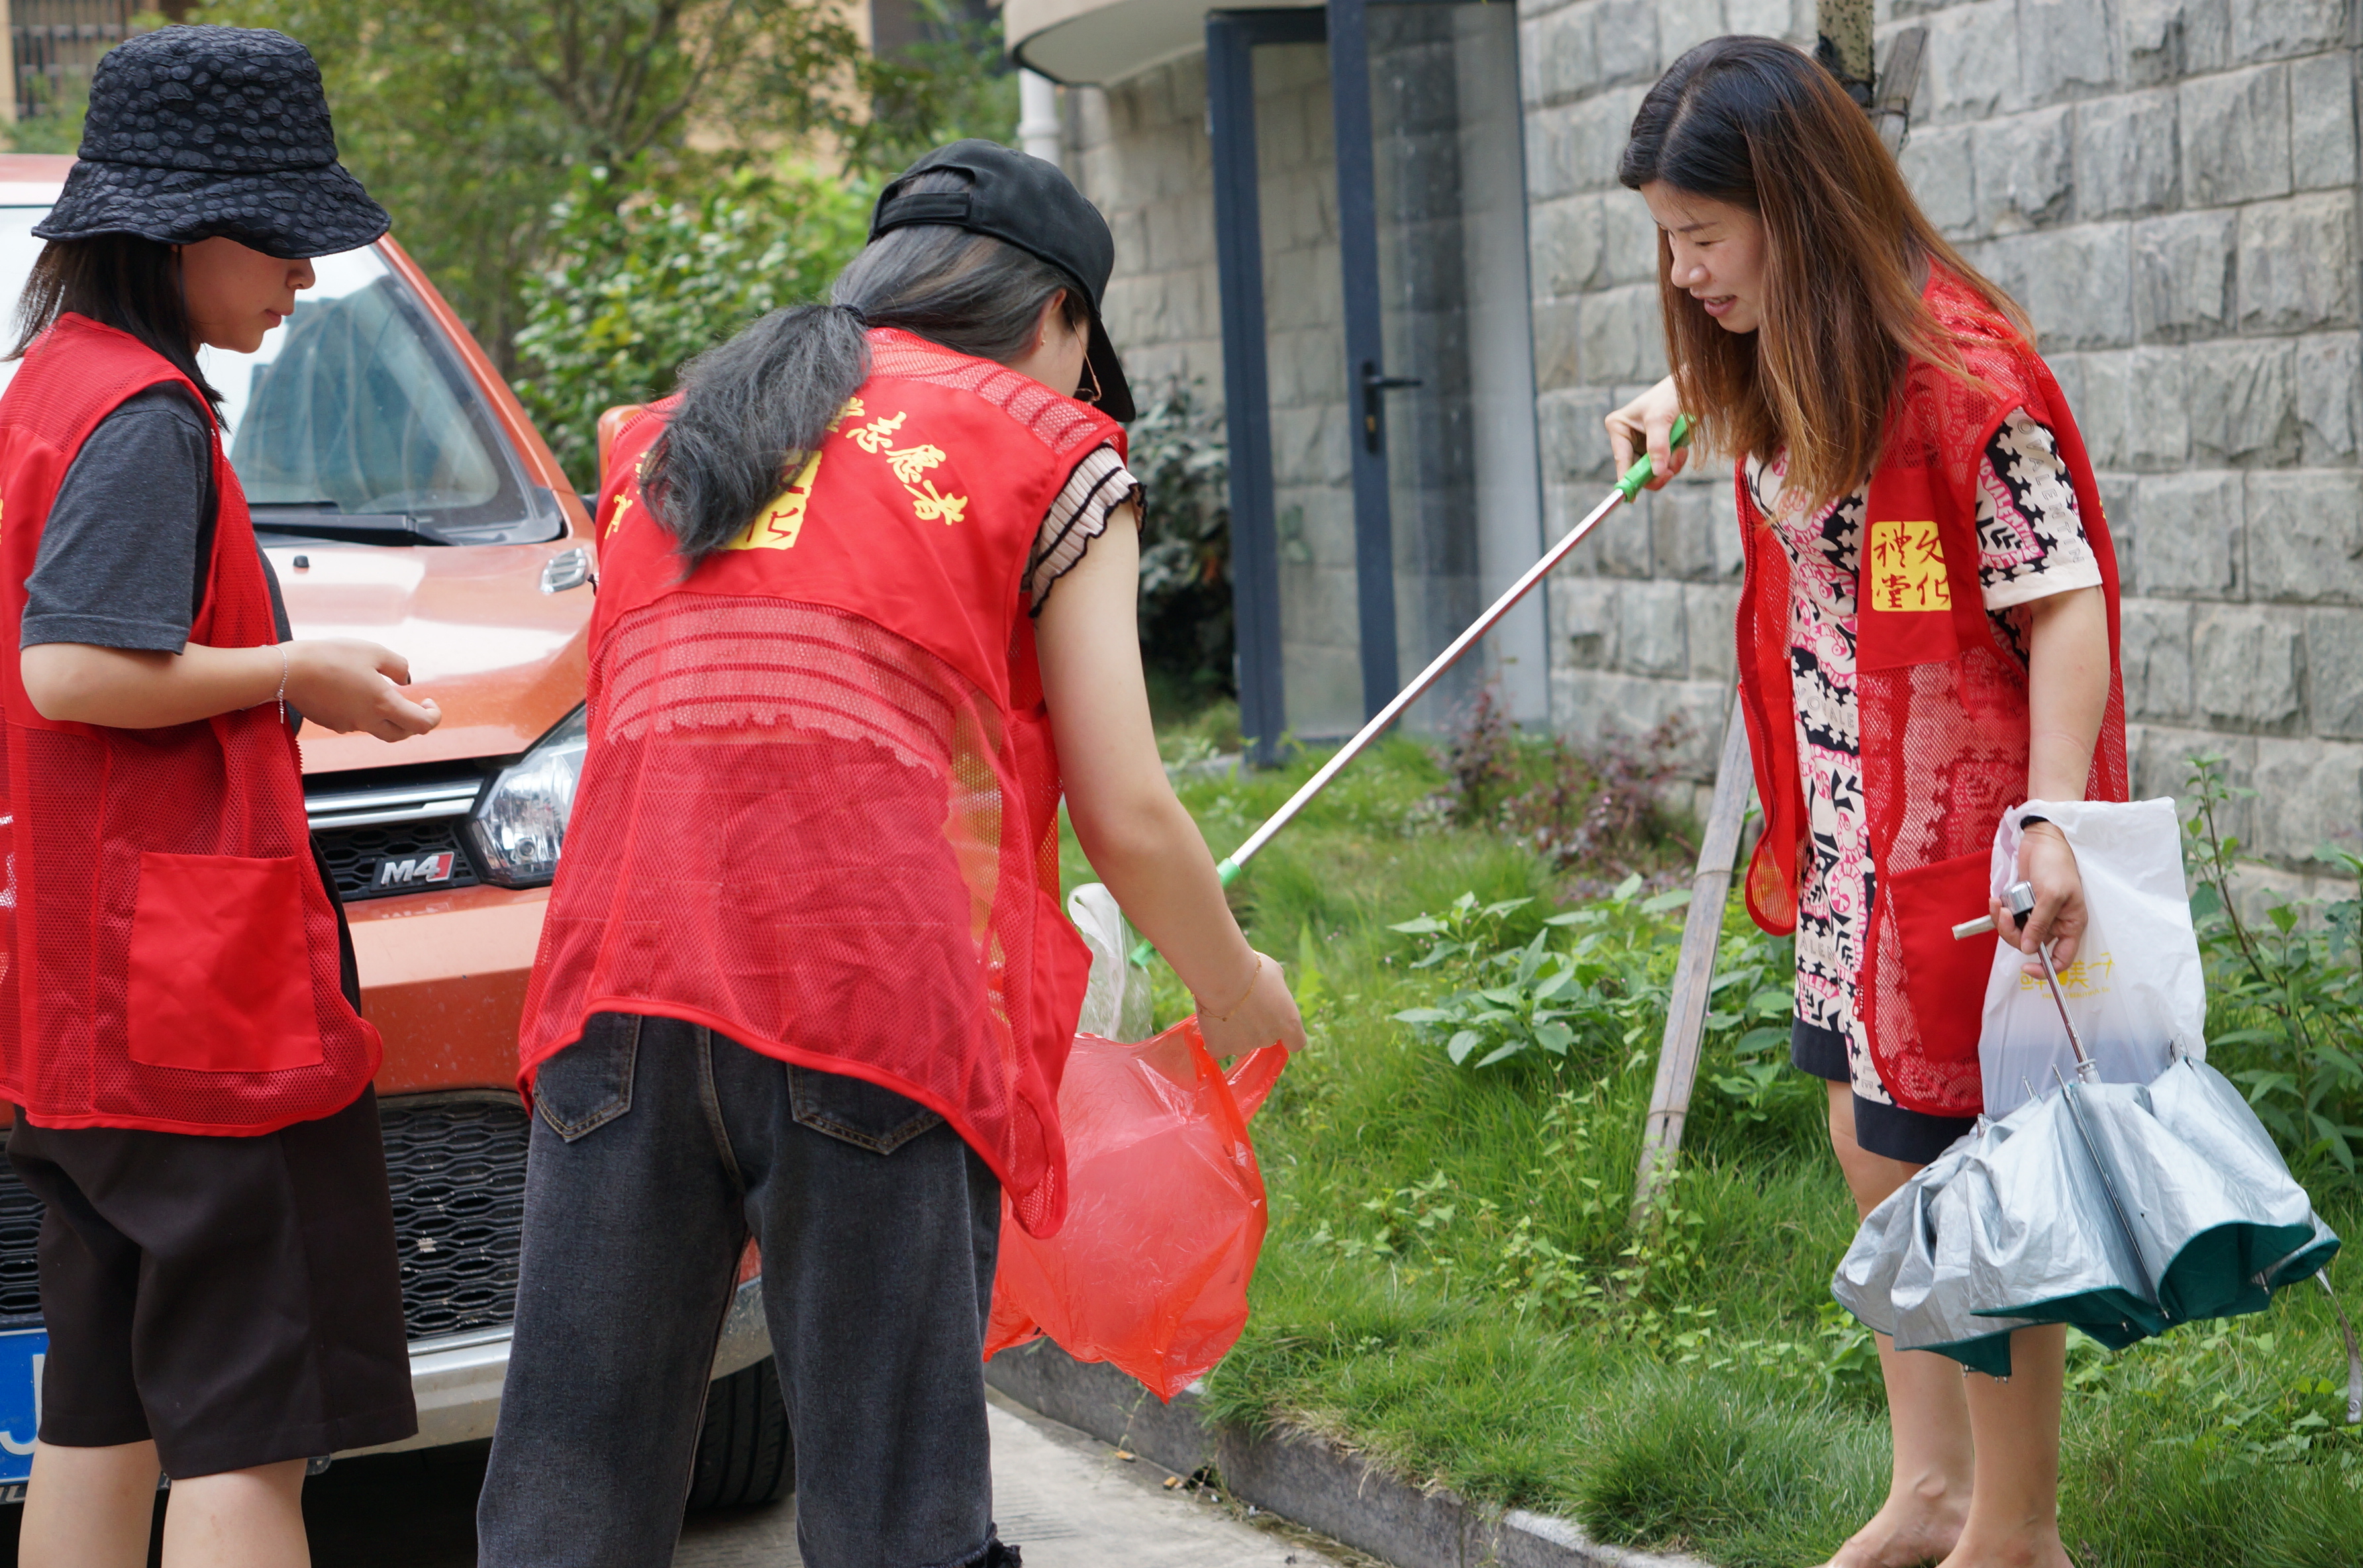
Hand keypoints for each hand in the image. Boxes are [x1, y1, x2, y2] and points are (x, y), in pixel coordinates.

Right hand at [283, 639, 441, 742]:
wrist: (289, 670)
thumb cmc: (333, 656)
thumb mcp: (374, 651)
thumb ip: (397, 666)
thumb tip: (405, 681)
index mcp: (383, 704)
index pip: (421, 725)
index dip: (432, 716)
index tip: (427, 701)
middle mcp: (367, 721)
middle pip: (401, 734)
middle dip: (413, 722)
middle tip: (415, 704)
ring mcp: (347, 725)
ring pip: (377, 729)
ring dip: (388, 716)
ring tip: (382, 691)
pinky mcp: (331, 723)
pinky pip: (355, 722)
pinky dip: (364, 712)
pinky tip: (354, 691)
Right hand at [1196, 951, 1305, 1059]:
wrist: (1222, 974)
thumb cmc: (1250, 968)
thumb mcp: (1274, 973)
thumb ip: (1277, 989)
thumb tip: (1273, 991)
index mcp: (1289, 1022)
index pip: (1296, 1042)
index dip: (1287, 1036)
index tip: (1276, 1024)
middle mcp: (1269, 1038)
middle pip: (1265, 1039)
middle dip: (1256, 1027)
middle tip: (1242, 1006)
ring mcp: (1244, 1046)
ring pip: (1241, 1045)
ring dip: (1235, 1034)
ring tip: (1224, 1011)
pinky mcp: (1221, 1048)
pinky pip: (1219, 1048)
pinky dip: (1216, 1038)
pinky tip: (1211, 1020)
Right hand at [1605, 376, 1686, 490]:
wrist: (1696, 385)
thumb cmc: (1673, 394)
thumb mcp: (1661, 419)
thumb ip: (1658, 445)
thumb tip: (1657, 472)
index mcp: (1619, 428)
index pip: (1622, 460)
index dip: (1627, 480)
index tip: (1630, 498)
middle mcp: (1629, 438)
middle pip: (1638, 470)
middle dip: (1656, 472)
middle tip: (1670, 473)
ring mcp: (1645, 444)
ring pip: (1654, 471)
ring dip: (1670, 466)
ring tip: (1681, 450)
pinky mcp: (1661, 447)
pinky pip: (1666, 466)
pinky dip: (1676, 461)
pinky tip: (1682, 448)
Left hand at [1991, 822, 2085, 975]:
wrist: (2041, 840)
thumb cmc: (2055, 865)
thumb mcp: (2051, 895)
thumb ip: (2040, 923)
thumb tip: (2029, 949)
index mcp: (2071, 925)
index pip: (2062, 958)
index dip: (2046, 968)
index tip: (2026, 967)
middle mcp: (2054, 923)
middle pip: (2031, 945)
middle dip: (2013, 934)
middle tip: (2003, 915)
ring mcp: (2037, 915)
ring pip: (2016, 933)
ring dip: (2002, 922)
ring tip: (1998, 903)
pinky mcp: (2022, 905)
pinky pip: (2007, 919)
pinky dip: (1998, 912)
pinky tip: (1995, 900)